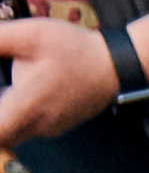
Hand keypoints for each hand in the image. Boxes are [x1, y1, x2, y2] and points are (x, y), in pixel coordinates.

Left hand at [0, 16, 115, 146]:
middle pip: (1, 137)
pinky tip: (22, 90)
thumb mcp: (30, 35)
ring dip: (3, 118)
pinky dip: (17, 114)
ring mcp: (47, 129)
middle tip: (2, 91)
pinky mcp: (55, 126)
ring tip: (10, 87)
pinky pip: (27, 127)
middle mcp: (37, 124)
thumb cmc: (74, 51)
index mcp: (27, 106)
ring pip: (12, 133)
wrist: (113, 66)